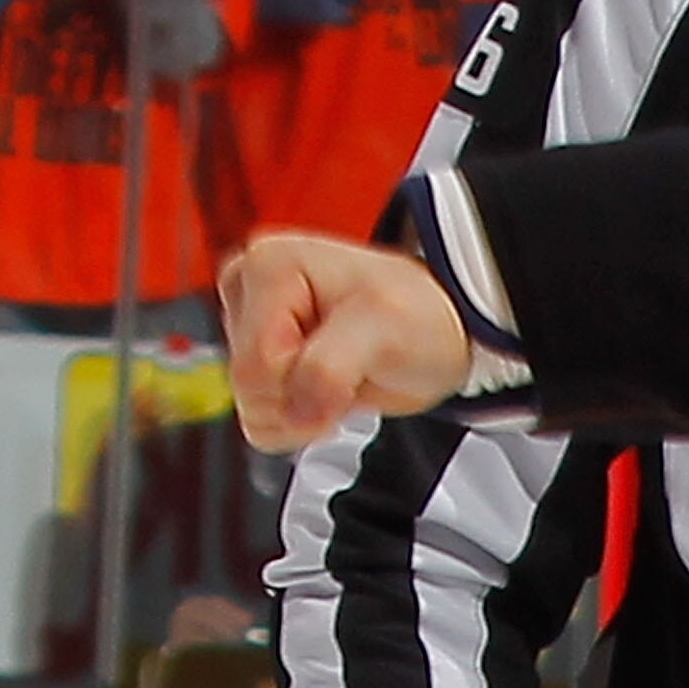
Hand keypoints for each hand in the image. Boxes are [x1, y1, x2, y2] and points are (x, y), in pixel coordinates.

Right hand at [220, 232, 474, 450]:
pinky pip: (260, 422)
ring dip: (307, 409)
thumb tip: (296, 413)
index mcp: (267, 266)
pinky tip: (331, 390)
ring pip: (254, 408)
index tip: (352, 363)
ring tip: (346, 374)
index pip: (257, 363)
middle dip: (305, 396)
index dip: (305, 382)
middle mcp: (248, 292)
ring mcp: (251, 329)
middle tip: (353, 368)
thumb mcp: (383, 326)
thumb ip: (329, 368)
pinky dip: (300, 421)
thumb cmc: (418, 315)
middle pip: (249, 388)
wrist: (440, 334)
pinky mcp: (261, 362)